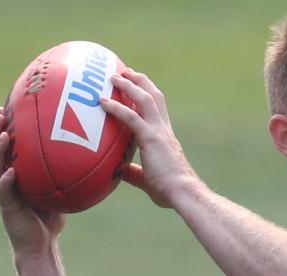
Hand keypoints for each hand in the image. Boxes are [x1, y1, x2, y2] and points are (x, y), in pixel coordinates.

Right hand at [0, 107, 64, 256]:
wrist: (40, 246)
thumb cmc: (49, 218)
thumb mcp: (57, 190)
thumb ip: (64, 174)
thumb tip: (90, 155)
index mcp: (12, 174)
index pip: (4, 146)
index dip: (2, 128)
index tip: (7, 106)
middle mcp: (3, 180)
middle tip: (0, 112)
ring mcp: (2, 194)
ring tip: (4, 134)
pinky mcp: (7, 208)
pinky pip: (4, 192)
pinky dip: (6, 181)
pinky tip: (11, 171)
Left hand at [102, 69, 197, 208]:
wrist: (183, 193)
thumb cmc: (169, 192)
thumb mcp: (147, 181)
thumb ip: (133, 173)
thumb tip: (118, 171)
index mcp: (165, 138)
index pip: (157, 110)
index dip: (147, 96)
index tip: (135, 87)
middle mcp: (164, 130)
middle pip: (154, 96)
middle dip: (140, 81)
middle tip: (124, 72)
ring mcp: (159, 132)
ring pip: (145, 99)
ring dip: (129, 85)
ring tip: (114, 76)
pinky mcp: (152, 138)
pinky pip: (131, 117)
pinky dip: (116, 107)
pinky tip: (103, 102)